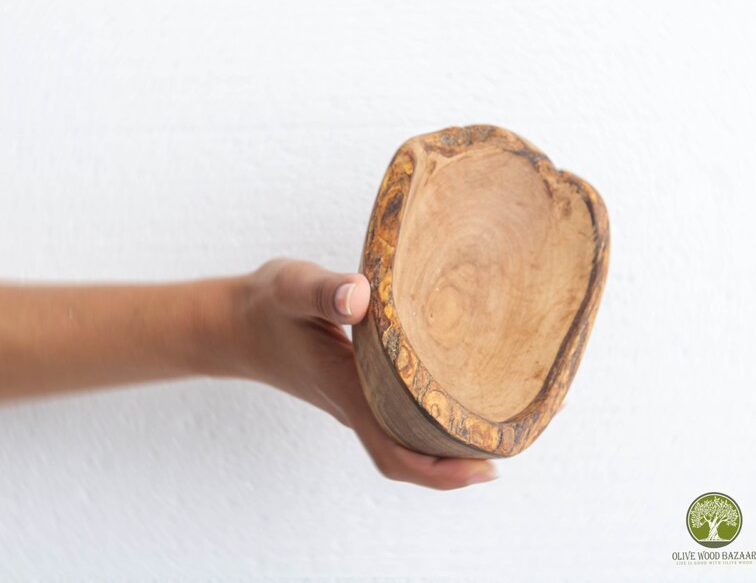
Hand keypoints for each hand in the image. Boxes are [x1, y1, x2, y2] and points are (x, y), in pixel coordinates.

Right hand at [228, 258, 498, 489]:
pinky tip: (459, 393)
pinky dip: (433, 417)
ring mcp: (358, 400)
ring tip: (504, 418)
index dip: (442, 469)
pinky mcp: (359, 387)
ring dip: (452, 440)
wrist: (237, 325)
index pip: (397, 449)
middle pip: (415, 454)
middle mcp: (358, 404)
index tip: (488, 467)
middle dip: (464, 458)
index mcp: (349, 390)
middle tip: (518, 433)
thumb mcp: (291, 288)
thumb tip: (359, 296)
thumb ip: (323, 290)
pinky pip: (402, 415)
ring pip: (411, 437)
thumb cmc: (267, 307)